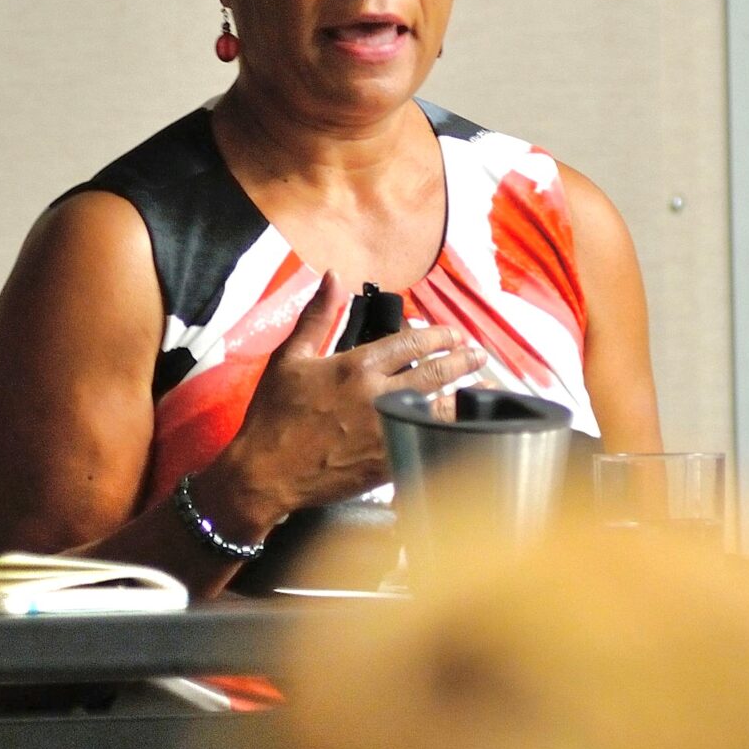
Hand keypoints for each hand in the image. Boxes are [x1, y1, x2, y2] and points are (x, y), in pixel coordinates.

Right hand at [208, 272, 481, 528]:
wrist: (265, 473)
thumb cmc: (274, 414)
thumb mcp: (290, 357)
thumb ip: (317, 315)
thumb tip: (332, 275)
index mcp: (357, 366)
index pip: (411, 343)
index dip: (437, 335)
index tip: (452, 334)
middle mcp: (379, 396)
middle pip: (435, 373)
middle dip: (462, 361)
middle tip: (478, 355)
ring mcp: (387, 431)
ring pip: (440, 410)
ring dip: (465, 397)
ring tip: (483, 389)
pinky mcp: (389, 464)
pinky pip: (429, 444)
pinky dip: (449, 434)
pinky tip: (463, 430)